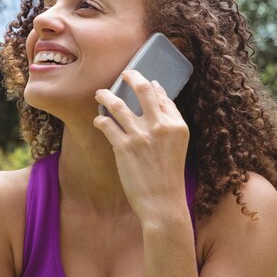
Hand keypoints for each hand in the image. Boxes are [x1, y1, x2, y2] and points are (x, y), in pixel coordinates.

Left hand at [93, 70, 189, 223]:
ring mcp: (141, 135)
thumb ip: (169, 124)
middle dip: (131, 77)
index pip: (163, 96)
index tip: (143, 81)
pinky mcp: (124, 147)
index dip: (152, 86)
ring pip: (117, 104)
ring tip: (100, 92)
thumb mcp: (178, 147)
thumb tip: (157, 99)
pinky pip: (106, 124)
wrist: (163, 203)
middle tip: (123, 74)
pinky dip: (100, 119)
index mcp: (177, 125)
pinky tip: (99, 119)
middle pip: (143, 89)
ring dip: (106, 95)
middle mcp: (160, 126)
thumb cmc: (169, 176)